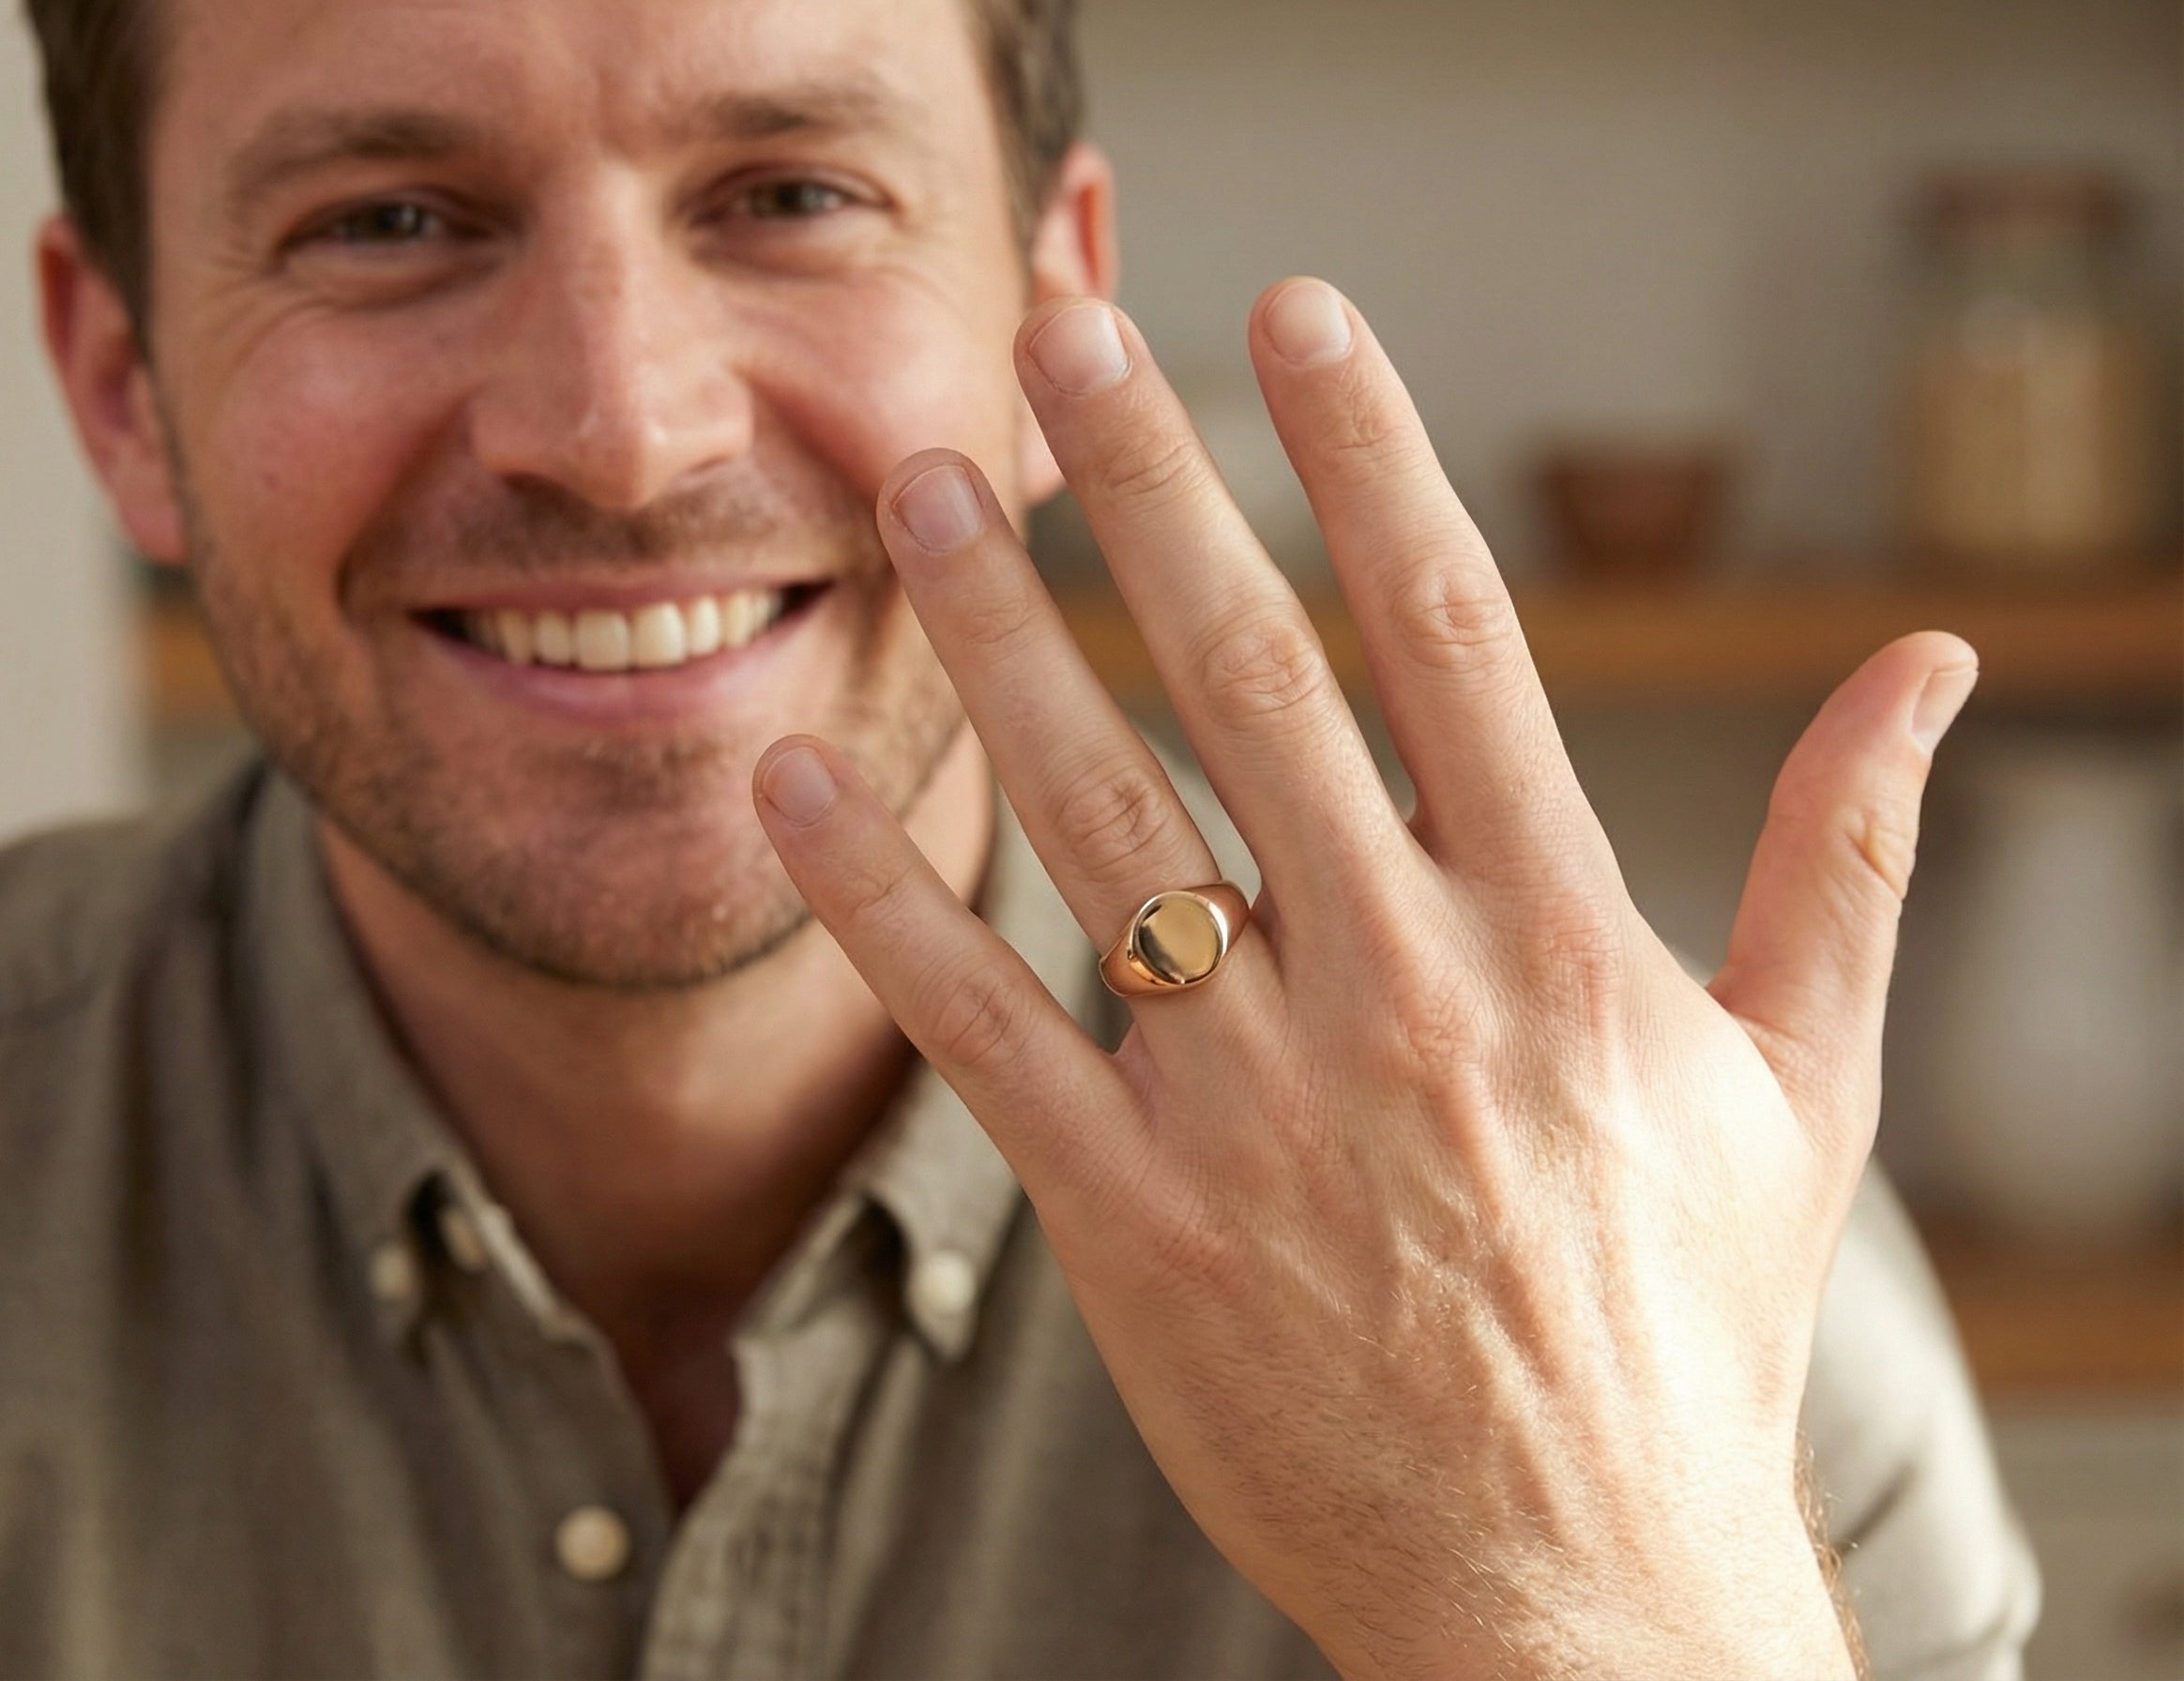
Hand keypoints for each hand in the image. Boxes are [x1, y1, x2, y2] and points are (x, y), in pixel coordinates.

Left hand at [754, 280, 1974, 1679]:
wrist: (1578, 1596)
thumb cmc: (1687, 1334)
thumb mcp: (1808, 1087)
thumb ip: (1850, 857)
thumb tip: (1932, 665)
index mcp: (1560, 939)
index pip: (1452, 632)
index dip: (1366, 451)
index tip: (1292, 309)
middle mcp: (1400, 990)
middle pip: (1253, 679)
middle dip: (1148, 488)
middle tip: (1057, 336)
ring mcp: (1258, 1108)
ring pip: (1099, 822)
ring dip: (998, 641)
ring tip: (926, 497)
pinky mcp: (1137, 1224)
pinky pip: (982, 1032)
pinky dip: (882, 902)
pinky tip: (804, 780)